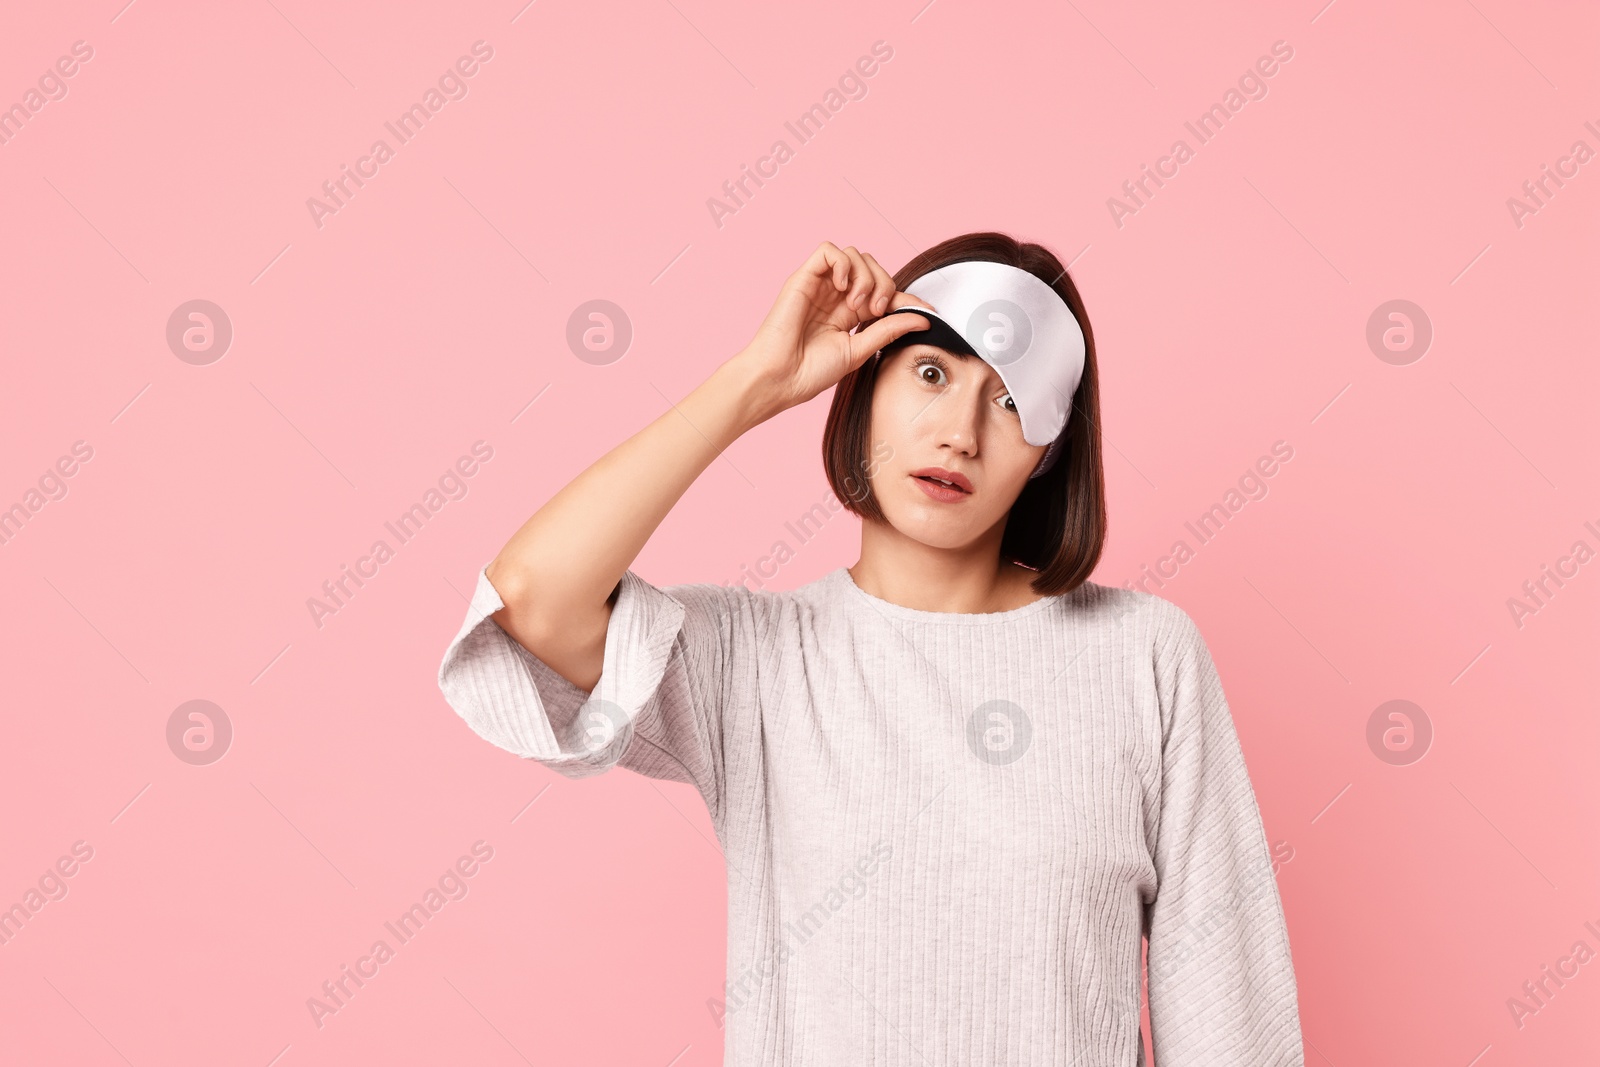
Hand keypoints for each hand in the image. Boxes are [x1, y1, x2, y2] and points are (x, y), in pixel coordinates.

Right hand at [731, 241, 935, 421]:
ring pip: (854, 255)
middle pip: (873, 266)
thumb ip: (888, 331)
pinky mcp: (803, 278)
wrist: (780, 378)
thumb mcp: (859, 350)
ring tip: (855, 305)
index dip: (906, 297)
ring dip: (865, 277)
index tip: (927, 311)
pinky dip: (842, 264)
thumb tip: (922, 318)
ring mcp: (820, 285)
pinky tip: (841, 289)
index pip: (885, 292)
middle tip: (876, 311)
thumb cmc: (810, 372)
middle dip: (885, 284)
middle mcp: (835, 296)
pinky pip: (828, 251)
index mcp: (849, 314)